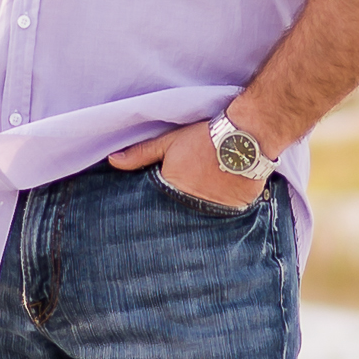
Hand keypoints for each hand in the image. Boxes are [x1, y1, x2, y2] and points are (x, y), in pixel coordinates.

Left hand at [108, 116, 265, 209]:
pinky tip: (217, 210)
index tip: (150, 209)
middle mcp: (191, 205)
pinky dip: (219, 215)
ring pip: (200, 221)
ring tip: (196, 215)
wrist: (246, 137)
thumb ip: (141, 154)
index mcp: (172, 189)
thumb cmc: (205, 137)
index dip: (155, 205)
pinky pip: (222, 220)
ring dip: (196, 218)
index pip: (156, 206)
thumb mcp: (169, 142)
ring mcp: (214, 211)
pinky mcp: (234, 212)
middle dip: (173, 216)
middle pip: (177, 216)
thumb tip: (113, 160)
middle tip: (174, 213)